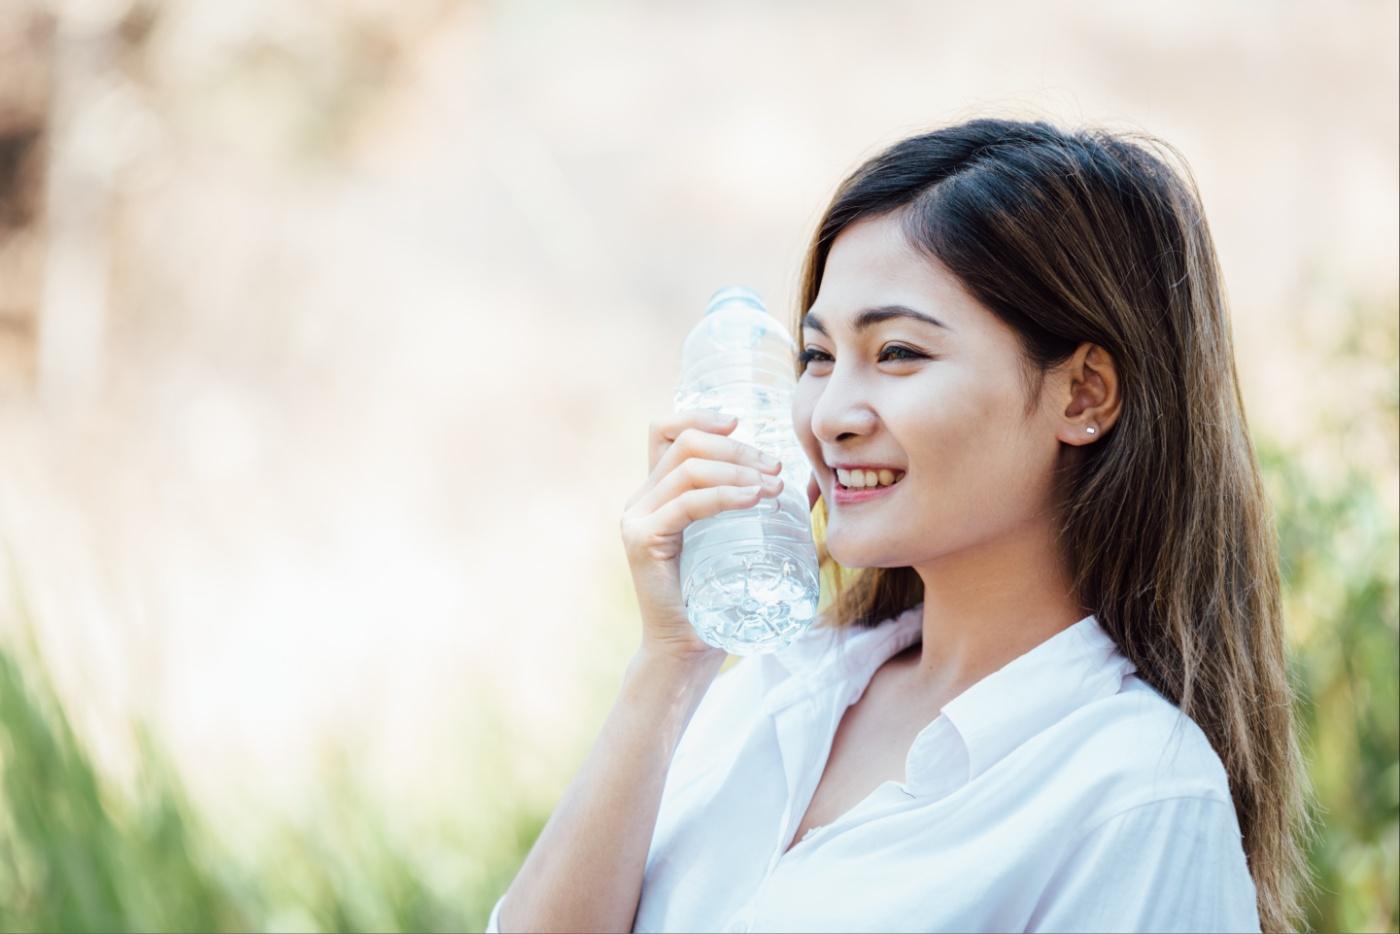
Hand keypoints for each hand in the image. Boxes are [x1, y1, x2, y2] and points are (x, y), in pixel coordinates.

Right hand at [619, 410, 784, 662]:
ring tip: (774, 486)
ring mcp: (637, 519)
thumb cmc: (716, 599)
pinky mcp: (642, 540)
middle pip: (684, 443)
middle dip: (736, 447)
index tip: (740, 423)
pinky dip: (724, 495)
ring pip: (687, 468)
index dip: (698, 415)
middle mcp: (641, 500)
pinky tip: (755, 499)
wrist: (686, 651)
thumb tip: (809, 484)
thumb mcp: (739, 541)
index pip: (664, 431)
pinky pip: (686, 503)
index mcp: (657, 493)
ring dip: (738, 469)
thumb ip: (762, 508)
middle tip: (776, 467)